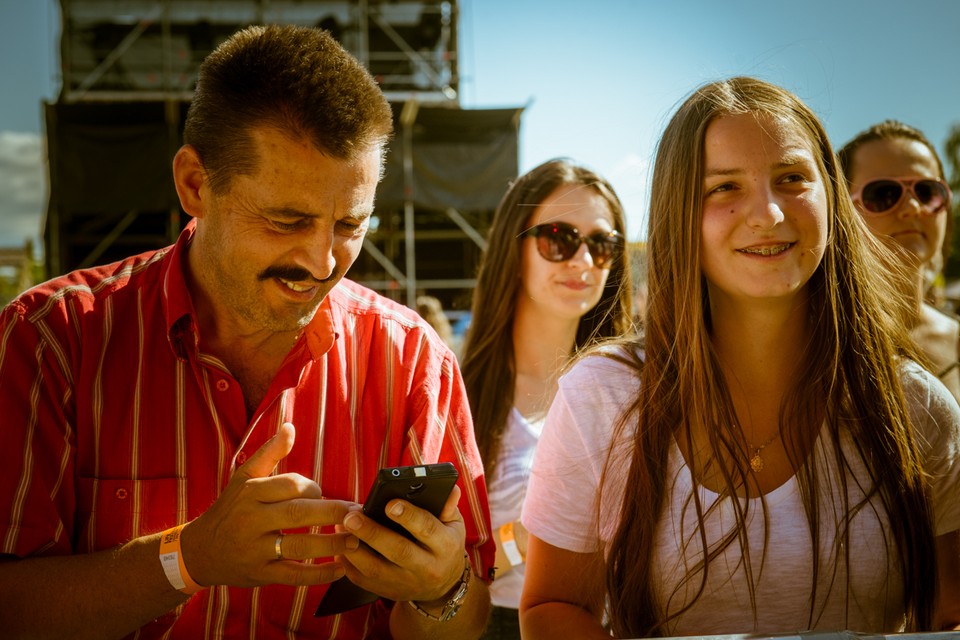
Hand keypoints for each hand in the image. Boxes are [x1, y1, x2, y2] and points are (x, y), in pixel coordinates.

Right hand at [180, 422, 359, 587]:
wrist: (200, 551)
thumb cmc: (231, 508)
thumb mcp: (244, 477)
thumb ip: (270, 452)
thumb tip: (290, 426)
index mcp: (251, 492)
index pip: (290, 485)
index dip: (313, 488)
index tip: (323, 494)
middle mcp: (252, 520)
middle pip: (298, 514)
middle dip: (333, 514)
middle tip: (359, 514)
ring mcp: (256, 550)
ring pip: (299, 547)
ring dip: (332, 545)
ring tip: (357, 541)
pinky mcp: (260, 574)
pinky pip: (294, 576)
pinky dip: (319, 575)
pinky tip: (341, 569)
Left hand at [338, 484, 466, 603]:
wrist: (441, 587)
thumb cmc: (444, 545)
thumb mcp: (454, 525)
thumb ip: (448, 506)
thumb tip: (449, 488)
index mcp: (445, 546)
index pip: (427, 529)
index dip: (409, 516)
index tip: (390, 503)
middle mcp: (426, 567)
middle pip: (398, 550)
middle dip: (372, 532)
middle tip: (351, 516)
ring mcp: (405, 582)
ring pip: (375, 568)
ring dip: (354, 547)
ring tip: (341, 526)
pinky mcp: (387, 591)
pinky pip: (362, 580)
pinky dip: (348, 563)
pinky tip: (340, 544)